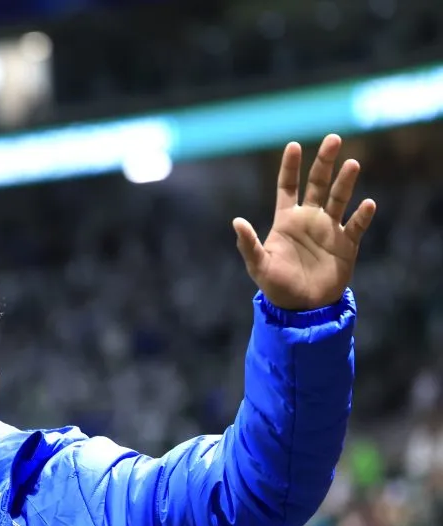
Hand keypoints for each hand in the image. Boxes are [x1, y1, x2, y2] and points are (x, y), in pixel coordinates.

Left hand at [233, 134, 376, 310]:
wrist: (302, 308)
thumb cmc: (277, 286)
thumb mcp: (259, 265)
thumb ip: (249, 244)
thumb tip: (236, 222)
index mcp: (286, 220)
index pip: (288, 187)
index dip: (290, 167)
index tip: (294, 145)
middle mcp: (309, 219)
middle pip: (317, 184)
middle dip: (324, 162)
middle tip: (333, 139)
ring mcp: (329, 230)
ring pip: (339, 199)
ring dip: (345, 182)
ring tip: (352, 163)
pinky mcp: (346, 245)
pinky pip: (356, 226)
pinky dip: (362, 215)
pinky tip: (367, 204)